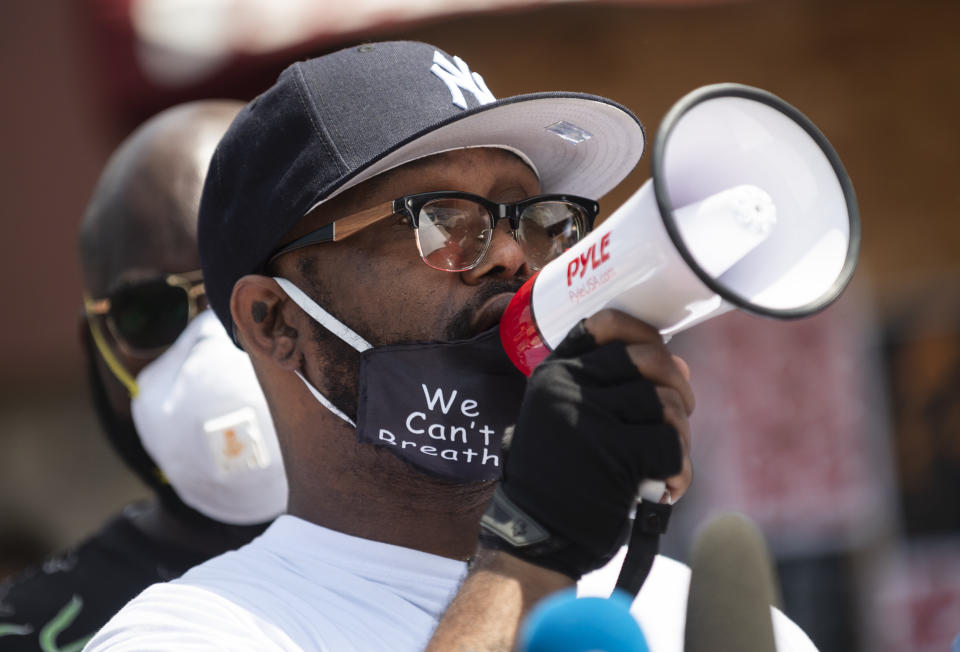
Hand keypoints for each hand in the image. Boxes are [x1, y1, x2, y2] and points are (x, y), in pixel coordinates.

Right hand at [481, 308, 693, 577]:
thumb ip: (614, 389)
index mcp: (553, 373)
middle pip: (647, 358)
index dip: (641, 332)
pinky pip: (670, 445)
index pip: (604, 325)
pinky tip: (667, 485)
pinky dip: (679, 469)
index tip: (657, 351)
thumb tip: (678, 364)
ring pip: (664, 402)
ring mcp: (585, 415)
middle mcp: (565, 386)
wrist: (537, 534)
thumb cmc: (562, 477)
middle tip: (679, 415)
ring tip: (667, 461)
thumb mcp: (569, 420)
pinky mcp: (610, 451)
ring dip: (679, 435)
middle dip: (677, 385)